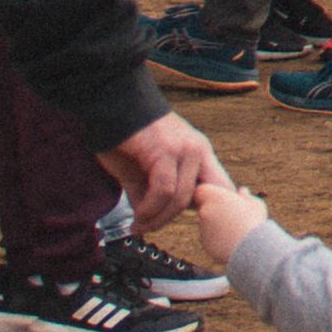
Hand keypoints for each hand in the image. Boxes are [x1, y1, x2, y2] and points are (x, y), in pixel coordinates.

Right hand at [120, 124, 237, 244]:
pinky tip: (138, 215)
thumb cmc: (124, 137)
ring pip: (182, 197)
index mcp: (199, 153)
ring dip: (158, 219)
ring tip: (139, 226)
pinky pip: (164, 190)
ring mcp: (185, 149)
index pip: (220, 186)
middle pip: (205, 197)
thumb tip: (149, 220)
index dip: (206, 209)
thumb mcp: (143, 172)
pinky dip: (150, 209)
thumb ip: (152, 194)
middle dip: (176, 218)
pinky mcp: (166, 151)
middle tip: (149, 228)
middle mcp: (198, 150)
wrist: (111, 104)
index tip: (178, 223)